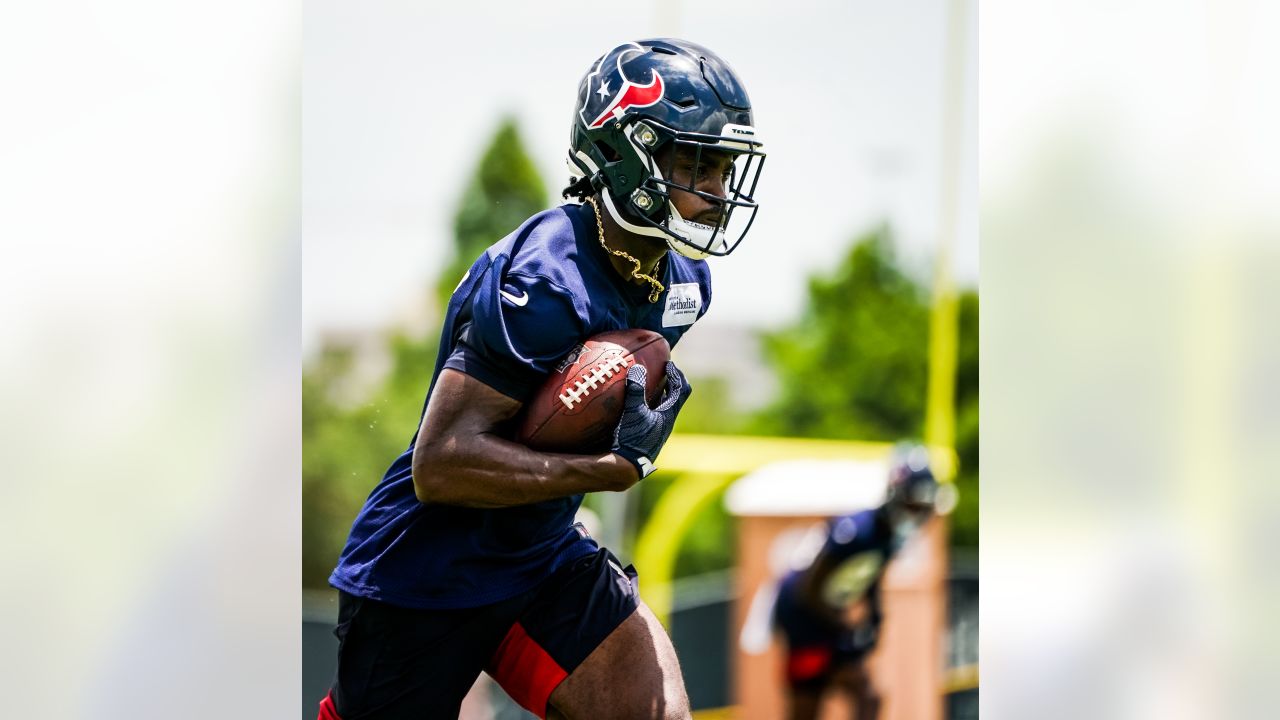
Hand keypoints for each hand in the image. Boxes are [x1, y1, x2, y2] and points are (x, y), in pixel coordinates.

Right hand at [611, 362, 691, 478]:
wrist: (627, 466)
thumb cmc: (633, 439)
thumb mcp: (632, 412)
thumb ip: (635, 390)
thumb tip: (638, 368)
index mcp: (669, 415)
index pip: (681, 390)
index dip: (677, 374)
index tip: (668, 364)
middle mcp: (667, 422)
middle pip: (676, 397)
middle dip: (671, 382)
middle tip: (662, 370)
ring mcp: (658, 429)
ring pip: (665, 407)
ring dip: (660, 393)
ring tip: (650, 383)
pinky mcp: (648, 435)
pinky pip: (654, 415)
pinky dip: (650, 404)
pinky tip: (636, 404)